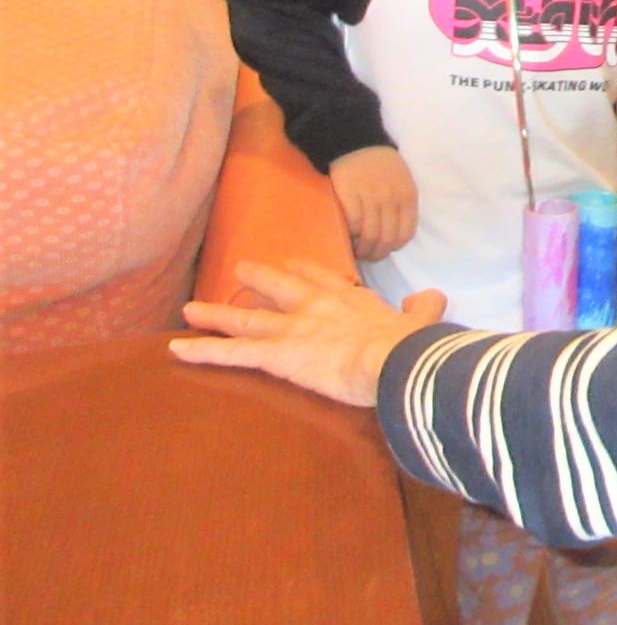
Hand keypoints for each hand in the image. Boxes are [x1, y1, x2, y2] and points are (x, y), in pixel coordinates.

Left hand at [169, 258, 445, 406]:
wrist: (395, 361)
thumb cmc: (409, 346)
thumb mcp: (421, 322)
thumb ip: (423, 307)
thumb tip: (432, 295)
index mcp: (351, 301)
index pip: (323, 279)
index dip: (306, 271)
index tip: (293, 263)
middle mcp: (316, 308)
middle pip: (279, 290)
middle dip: (258, 281)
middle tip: (240, 270)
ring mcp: (293, 329)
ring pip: (247, 320)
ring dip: (216, 315)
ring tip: (190, 310)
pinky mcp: (277, 355)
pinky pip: (233, 352)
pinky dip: (203, 350)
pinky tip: (176, 349)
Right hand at [330, 146, 418, 261]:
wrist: (357, 143)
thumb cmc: (381, 166)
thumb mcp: (403, 183)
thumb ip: (402, 206)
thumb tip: (393, 236)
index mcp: (408, 197)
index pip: (405, 234)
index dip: (393, 247)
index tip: (384, 249)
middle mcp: (391, 199)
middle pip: (386, 239)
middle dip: (376, 254)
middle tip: (367, 256)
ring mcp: (370, 197)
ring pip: (369, 235)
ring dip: (362, 249)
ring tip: (356, 250)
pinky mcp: (349, 195)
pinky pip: (352, 224)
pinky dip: (350, 234)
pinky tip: (347, 234)